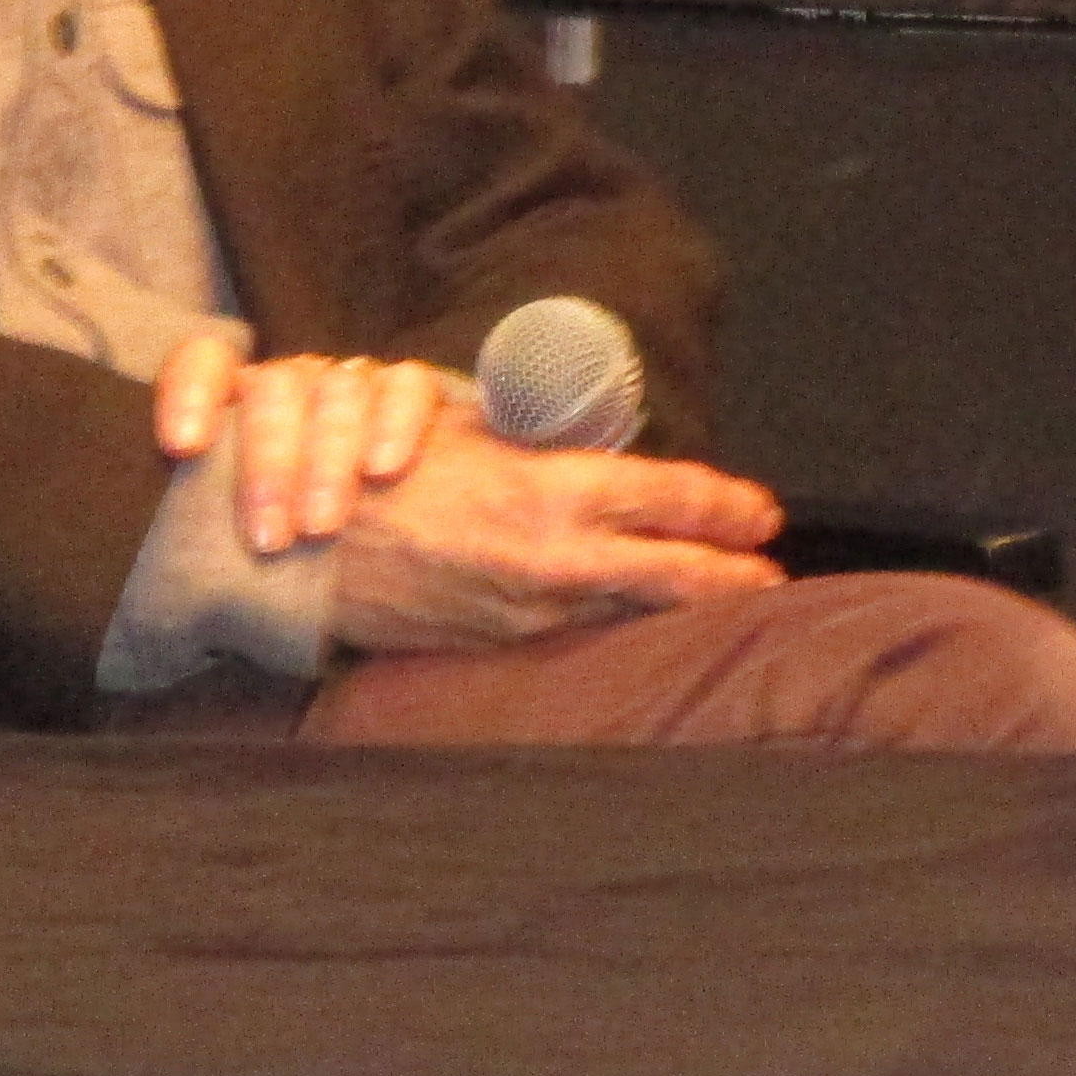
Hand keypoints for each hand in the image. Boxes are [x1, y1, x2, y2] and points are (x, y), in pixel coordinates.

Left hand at [153, 328, 470, 553]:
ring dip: (326, 461)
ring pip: (338, 391)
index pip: (206, 363)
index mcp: (240, 407)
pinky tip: (381, 470)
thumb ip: (209, 530)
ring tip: (320, 528)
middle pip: (274, 389)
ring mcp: (357, 384)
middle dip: (267, 463)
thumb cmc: (298, 553)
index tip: (183, 446)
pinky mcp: (416, 393)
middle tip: (267, 539)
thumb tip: (158, 569)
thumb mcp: (243, 547)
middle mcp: (297, 385)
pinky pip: (406, 387)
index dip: (190, 392)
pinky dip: (393, 424)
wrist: (408, 557)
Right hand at [320, 421, 785, 651]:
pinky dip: (623, 623)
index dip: (729, 509)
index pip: (674, 502)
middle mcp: (559, 561)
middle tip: (772, 573)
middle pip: (680, 576)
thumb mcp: (475, 431)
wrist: (303, 554)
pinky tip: (643, 621)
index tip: (763, 514)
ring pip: (636, 611)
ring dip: (686, 605)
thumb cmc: (382, 470)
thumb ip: (545, 443)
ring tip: (730, 600)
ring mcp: (534, 613)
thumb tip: (595, 444)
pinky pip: (585, 632)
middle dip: (735, 575)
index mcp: (558, 493)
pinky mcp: (505, 644)